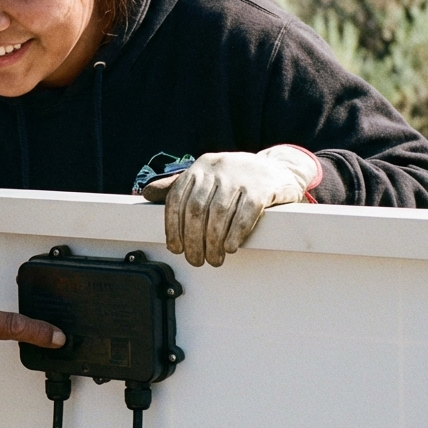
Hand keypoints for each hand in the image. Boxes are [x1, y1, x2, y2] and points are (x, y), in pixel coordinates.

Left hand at [143, 144, 320, 266]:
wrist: (279, 170)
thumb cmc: (238, 179)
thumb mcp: (207, 176)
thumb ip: (179, 186)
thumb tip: (147, 192)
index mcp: (201, 167)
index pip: (178, 199)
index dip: (173, 227)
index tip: (175, 248)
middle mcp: (218, 169)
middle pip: (197, 210)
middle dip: (193, 240)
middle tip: (196, 260)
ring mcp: (241, 177)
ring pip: (219, 215)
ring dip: (213, 243)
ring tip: (214, 259)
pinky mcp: (262, 188)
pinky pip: (244, 214)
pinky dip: (234, 234)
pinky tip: (230, 248)